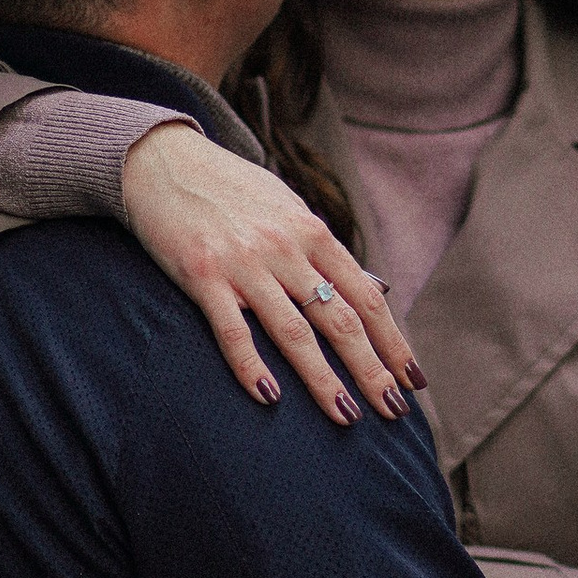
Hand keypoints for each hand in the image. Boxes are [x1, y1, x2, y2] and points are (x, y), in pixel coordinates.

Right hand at [118, 129, 421, 427]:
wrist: (164, 161)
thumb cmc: (232, 192)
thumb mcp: (287, 209)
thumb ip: (321, 252)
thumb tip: (369, 293)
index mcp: (313, 233)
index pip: (366, 298)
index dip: (393, 341)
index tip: (413, 378)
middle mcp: (285, 248)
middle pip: (340, 320)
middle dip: (372, 369)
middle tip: (394, 410)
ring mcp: (244, 263)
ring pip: (294, 333)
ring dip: (323, 380)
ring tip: (346, 416)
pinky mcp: (202, 274)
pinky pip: (232, 330)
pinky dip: (251, 366)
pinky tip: (269, 398)